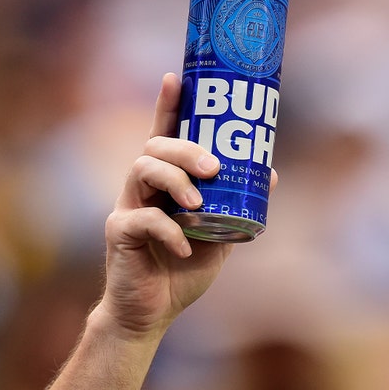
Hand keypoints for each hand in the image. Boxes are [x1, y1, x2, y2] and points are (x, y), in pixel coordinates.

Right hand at [97, 72, 275, 338]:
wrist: (153, 312)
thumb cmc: (184, 270)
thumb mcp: (220, 235)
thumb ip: (236, 205)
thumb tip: (269, 173)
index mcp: (166, 182)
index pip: (164, 133)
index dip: (169, 104)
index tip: (176, 76)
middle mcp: (142, 187)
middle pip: (155, 147)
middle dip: (185, 149)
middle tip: (213, 167)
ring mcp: (128, 207)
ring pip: (141, 170)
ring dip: (175, 181)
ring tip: (198, 203)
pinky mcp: (119, 234)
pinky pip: (141, 220)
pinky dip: (168, 231)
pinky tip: (186, 248)